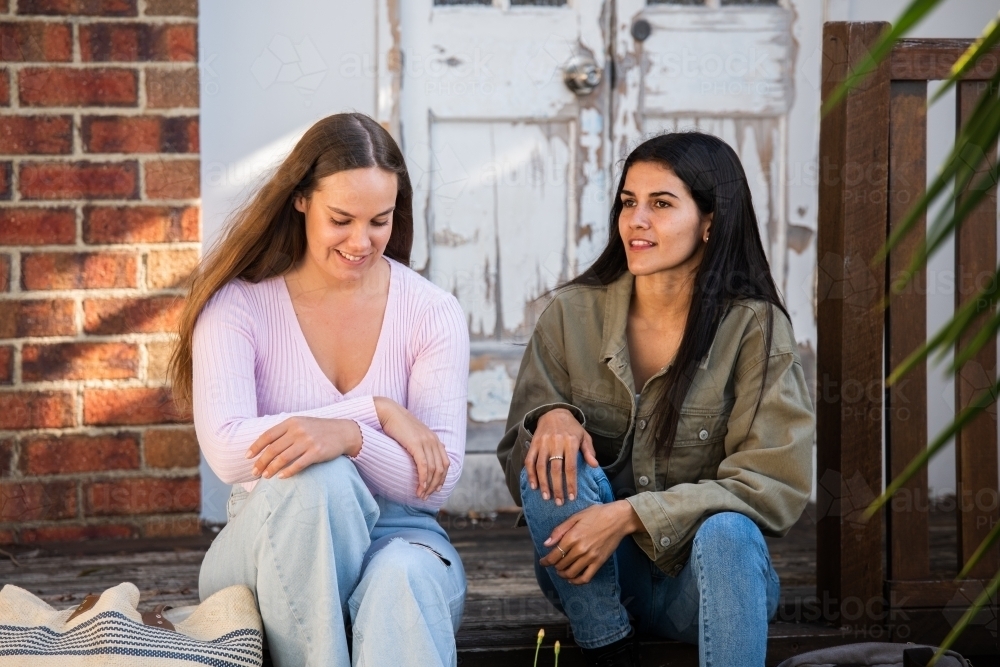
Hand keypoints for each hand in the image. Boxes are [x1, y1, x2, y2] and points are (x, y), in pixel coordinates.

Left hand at [246, 417, 361, 479]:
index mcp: (291, 422)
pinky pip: (298, 465)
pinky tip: (281, 477)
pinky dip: (288, 472)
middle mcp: (298, 430)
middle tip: (254, 472)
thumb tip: (265, 446)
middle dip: (261, 462)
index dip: (256, 447)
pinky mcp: (317, 452)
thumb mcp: (301, 424)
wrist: (343, 432)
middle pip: (273, 449)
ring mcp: (308, 441)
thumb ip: (285, 432)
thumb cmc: (319, 430)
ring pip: (283, 458)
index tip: (248, 457)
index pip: (268, 435)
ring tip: (265, 476)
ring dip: (271, 469)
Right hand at [374, 397, 448, 500]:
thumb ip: (419, 445)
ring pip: (433, 470)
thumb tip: (421, 457)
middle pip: (441, 468)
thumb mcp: (412, 435)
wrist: (388, 412)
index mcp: (434, 439)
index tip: (435, 489)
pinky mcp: (416, 444)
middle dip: (436, 485)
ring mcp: (426, 442)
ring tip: (421, 496)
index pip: (445, 463)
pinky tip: (420, 488)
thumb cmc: (396, 425)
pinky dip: (424, 479)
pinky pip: (424, 466)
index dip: (442, 478)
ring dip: (428, 485)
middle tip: (427, 496)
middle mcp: (433, 441)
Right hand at [524, 408, 598, 505]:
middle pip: (556, 469)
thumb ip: (589, 451)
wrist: (554, 412)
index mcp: (571, 442)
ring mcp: (543, 443)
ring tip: (546, 497)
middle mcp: (556, 443)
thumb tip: (594, 466)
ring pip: (541, 467)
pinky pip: (530, 461)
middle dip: (557, 488)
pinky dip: (530, 474)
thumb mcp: (584, 436)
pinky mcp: (534, 444)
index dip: (571, 483)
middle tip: (559, 502)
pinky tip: (533, 485)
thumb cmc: (572, 428)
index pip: (571, 467)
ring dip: (543, 484)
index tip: (572, 497)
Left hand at [538, 501, 642, 584]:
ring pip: (571, 573)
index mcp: (572, 537)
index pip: (554, 555)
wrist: (618, 518)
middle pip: (561, 565)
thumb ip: (559, 531)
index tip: (543, 562)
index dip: (546, 561)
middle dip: (554, 566)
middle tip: (553, 563)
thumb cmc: (596, 514)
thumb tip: (546, 544)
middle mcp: (580, 549)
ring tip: (561, 571)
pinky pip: (585, 578)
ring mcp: (590, 557)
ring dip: (563, 574)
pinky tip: (572, 578)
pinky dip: (576, 581)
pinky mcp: (599, 562)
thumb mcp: (575, 517)